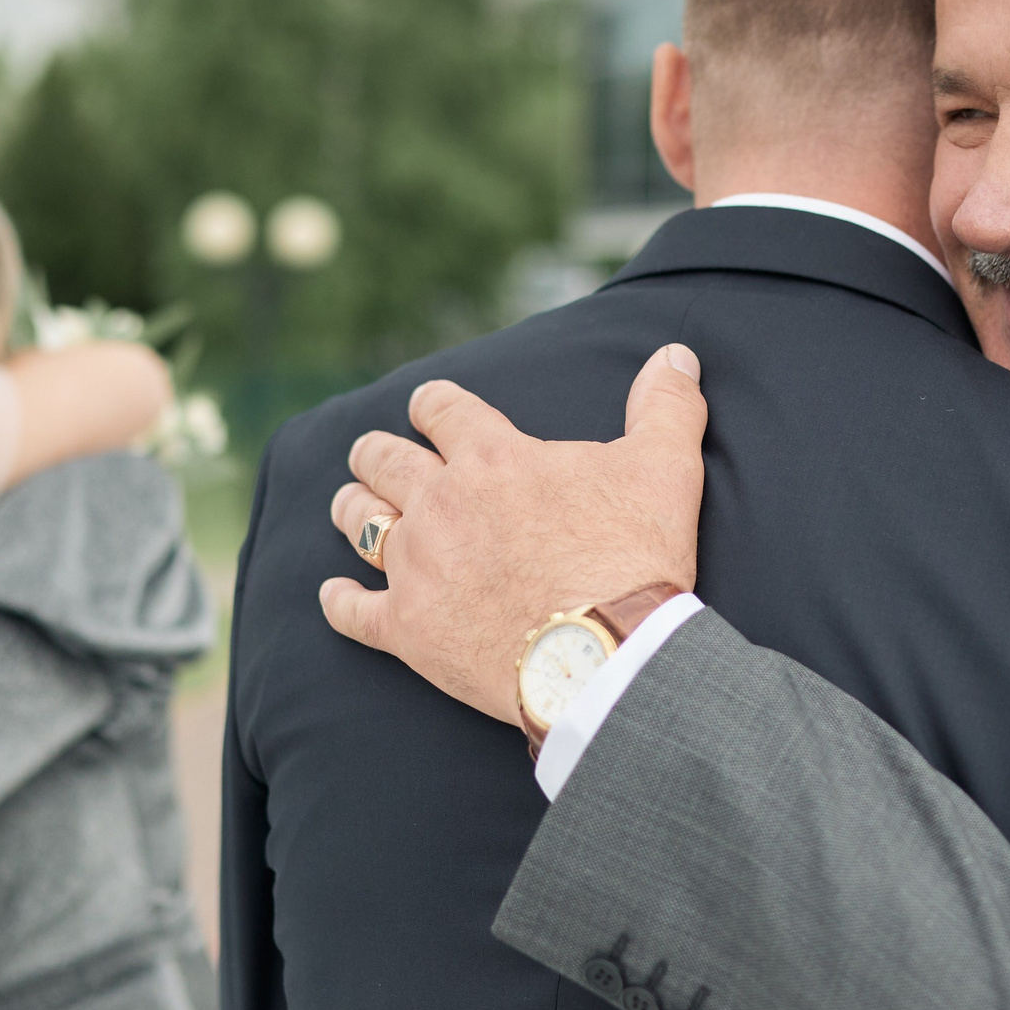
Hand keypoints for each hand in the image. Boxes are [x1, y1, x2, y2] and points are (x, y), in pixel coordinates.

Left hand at [320, 344, 707, 723]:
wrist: (606, 655)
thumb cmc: (634, 558)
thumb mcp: (666, 469)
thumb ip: (666, 406)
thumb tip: (676, 355)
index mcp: (493, 458)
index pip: (443, 410)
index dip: (433, 404)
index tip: (428, 406)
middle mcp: (441, 503)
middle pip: (384, 460)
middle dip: (376, 451)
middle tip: (372, 452)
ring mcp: (417, 566)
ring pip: (358, 521)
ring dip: (351, 507)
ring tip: (348, 504)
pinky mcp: (407, 629)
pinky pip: (352, 611)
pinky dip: (339, 602)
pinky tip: (334, 596)